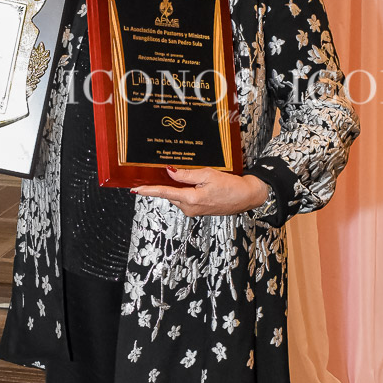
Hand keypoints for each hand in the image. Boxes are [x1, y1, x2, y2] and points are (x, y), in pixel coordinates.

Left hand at [132, 166, 268, 216]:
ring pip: (177, 196)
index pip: (165, 193)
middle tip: (159, 173)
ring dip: (176, 187)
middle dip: (163, 185)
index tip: (136, 189)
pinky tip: (191, 183)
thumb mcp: (207, 175)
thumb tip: (170, 171)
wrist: (246, 197)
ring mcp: (194, 211)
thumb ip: (187, 175)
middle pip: (170, 194)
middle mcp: (190, 208)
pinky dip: (183, 190)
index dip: (149, 190)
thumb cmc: (230, 186)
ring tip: (184, 175)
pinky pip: (185, 198)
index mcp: (191, 199)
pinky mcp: (198, 210)